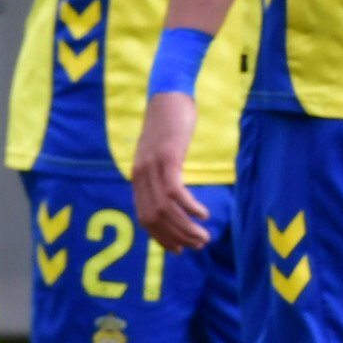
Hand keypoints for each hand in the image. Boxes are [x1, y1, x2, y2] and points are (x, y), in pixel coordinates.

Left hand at [131, 93, 209, 250]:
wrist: (168, 93)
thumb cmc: (170, 121)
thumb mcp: (162, 150)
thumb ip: (162, 170)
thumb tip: (173, 190)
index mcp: (138, 177)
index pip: (144, 217)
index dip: (161, 237)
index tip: (179, 249)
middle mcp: (140, 175)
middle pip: (154, 218)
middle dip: (176, 237)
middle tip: (198, 245)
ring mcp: (152, 166)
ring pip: (166, 209)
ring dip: (185, 228)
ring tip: (204, 237)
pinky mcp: (167, 157)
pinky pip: (175, 191)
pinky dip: (190, 207)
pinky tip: (204, 214)